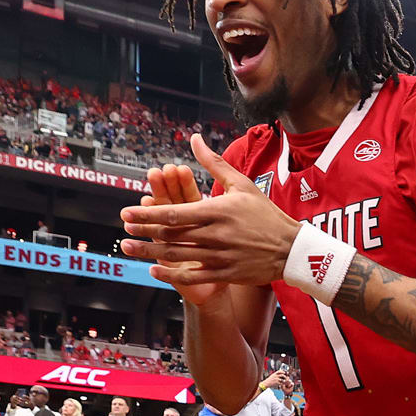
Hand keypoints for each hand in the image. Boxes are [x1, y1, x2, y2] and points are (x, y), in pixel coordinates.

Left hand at [119, 135, 299, 293]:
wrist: (291, 250)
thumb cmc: (265, 215)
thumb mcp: (241, 184)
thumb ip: (214, 163)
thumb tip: (195, 139)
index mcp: (217, 211)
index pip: (174, 213)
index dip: (147, 214)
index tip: (128, 211)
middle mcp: (215, 235)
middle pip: (170, 235)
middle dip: (143, 232)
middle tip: (124, 228)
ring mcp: (219, 257)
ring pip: (176, 256)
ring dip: (149, 253)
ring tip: (129, 248)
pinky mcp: (224, 274)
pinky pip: (191, 276)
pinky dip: (170, 274)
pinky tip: (154, 271)